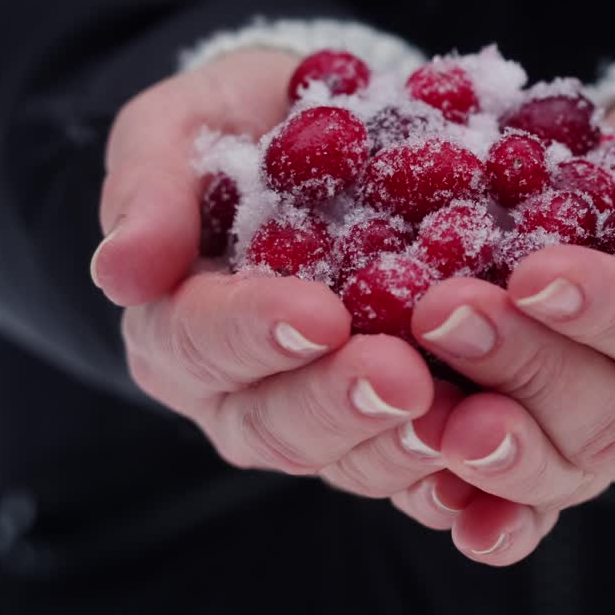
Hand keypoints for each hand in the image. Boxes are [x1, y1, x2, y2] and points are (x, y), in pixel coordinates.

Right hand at [91, 49, 451, 503]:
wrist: (335, 141)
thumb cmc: (245, 129)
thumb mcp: (183, 127)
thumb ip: (149, 187)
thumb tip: (117, 271)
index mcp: (180, 329)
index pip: (198, 342)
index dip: (252, 335)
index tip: (315, 315)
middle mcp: (246, 394)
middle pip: (276, 425)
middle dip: (340, 404)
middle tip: (402, 378)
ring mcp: (326, 418)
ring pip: (353, 460)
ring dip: (404, 447)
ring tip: (461, 418)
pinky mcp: (397, 426)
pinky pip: (421, 474)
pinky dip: (460, 487)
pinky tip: (497, 484)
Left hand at [403, 77, 614, 564]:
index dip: (611, 311)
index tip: (533, 272)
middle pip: (614, 419)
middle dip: (526, 368)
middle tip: (443, 314)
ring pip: (563, 472)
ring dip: (491, 440)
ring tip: (423, 402)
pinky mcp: (561, 465)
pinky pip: (526, 507)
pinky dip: (486, 517)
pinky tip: (442, 505)